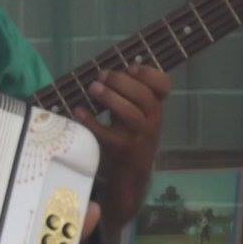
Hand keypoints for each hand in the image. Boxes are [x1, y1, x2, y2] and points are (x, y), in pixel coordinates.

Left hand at [73, 65, 170, 226]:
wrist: (130, 176)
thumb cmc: (128, 137)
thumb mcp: (133, 115)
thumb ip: (125, 96)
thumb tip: (103, 74)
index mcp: (154, 109)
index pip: (164, 87)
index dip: (150, 74)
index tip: (131, 66)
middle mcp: (151, 123)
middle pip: (145, 98)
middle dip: (123, 82)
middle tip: (102, 75)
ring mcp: (138, 139)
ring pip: (132, 115)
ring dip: (111, 99)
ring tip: (93, 88)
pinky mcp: (121, 152)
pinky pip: (106, 136)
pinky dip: (91, 122)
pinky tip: (78, 111)